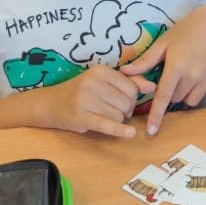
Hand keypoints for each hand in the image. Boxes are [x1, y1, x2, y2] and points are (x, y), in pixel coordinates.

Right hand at [36, 64, 151, 137]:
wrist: (51, 103)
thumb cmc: (82, 91)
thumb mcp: (104, 81)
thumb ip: (130, 82)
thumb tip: (153, 87)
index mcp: (100, 71)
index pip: (131, 87)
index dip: (132, 98)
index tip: (123, 101)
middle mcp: (92, 83)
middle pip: (126, 102)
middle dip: (125, 110)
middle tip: (113, 110)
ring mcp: (85, 100)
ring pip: (119, 115)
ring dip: (117, 120)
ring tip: (104, 115)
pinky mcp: (81, 117)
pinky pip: (106, 125)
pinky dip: (120, 130)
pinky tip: (130, 133)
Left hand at [121, 6, 205, 134]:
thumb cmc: (185, 31)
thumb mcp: (163, 43)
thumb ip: (145, 61)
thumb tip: (125, 72)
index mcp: (177, 66)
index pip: (163, 95)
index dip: (156, 114)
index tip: (151, 131)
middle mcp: (193, 75)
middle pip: (176, 98)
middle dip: (169, 93)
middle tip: (170, 76)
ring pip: (191, 100)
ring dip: (185, 95)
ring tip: (185, 78)